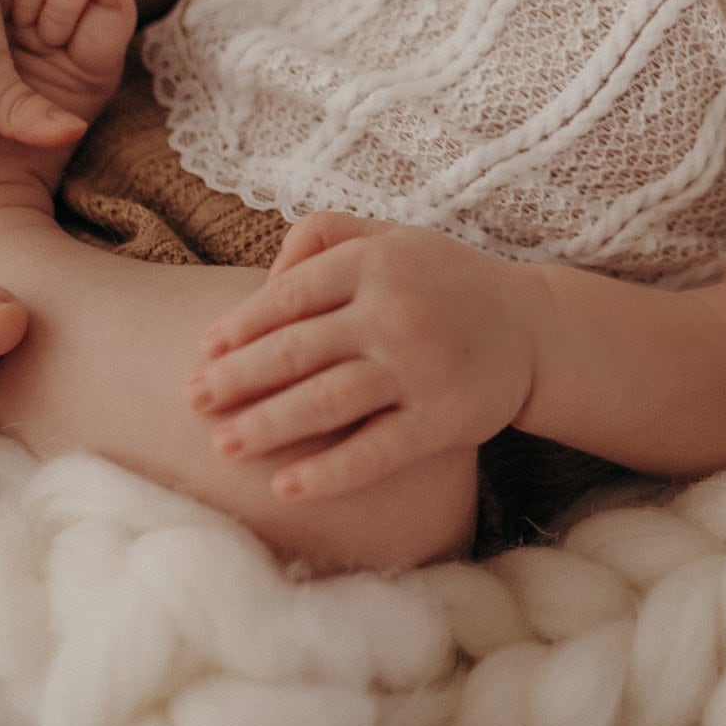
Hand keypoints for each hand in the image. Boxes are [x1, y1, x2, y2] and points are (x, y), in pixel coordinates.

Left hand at [187, 213, 539, 501]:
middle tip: (191, 402)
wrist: (534, 328)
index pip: (288, 297)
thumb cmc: (444, 282)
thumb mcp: (391, 237)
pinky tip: (284, 488)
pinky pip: (373, 452)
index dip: (239, 327)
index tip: (203, 353)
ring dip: (265, 426)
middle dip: (235, 380)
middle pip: (295, 352)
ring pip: (323, 403)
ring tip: (222, 446)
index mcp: (376, 263)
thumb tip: (262, 280)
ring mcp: (419, 369)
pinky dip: (326, 473)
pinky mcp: (442, 421)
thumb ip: (323, 237)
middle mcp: (394, 313)